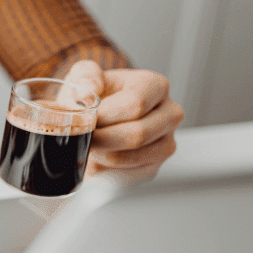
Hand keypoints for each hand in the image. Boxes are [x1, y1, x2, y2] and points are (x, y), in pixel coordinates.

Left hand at [64, 60, 184, 180]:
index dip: (106, 115)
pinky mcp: (153, 168)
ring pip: (128, 158)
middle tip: (82, 135)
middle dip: (102, 138)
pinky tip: (95, 157)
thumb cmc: (94, 95)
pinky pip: (125, 177)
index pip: (136, 104)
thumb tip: (89, 92)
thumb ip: (85, 76)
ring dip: (100, 154)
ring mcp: (165, 144)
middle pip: (137, 134)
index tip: (87, 118)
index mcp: (156, 86)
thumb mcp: (84, 75)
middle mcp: (169, 114)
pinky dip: (103, 170)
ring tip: (87, 144)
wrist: (97, 117)